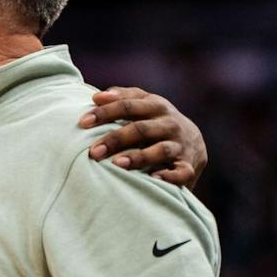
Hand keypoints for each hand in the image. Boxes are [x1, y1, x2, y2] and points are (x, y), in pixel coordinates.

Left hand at [79, 87, 207, 186]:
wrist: (194, 144)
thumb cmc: (157, 122)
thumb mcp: (145, 105)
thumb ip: (123, 97)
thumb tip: (96, 96)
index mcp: (156, 105)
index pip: (128, 105)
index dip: (105, 112)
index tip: (82, 122)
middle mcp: (170, 123)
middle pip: (141, 129)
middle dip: (115, 139)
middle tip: (93, 152)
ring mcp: (180, 145)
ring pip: (160, 150)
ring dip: (139, 157)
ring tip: (117, 164)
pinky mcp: (188, 166)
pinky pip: (180, 173)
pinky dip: (168, 177)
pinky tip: (153, 180)